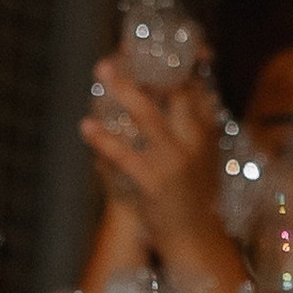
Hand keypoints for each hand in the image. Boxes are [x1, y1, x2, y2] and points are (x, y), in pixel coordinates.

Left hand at [80, 64, 223, 249]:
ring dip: (123, 90)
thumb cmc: (193, 198)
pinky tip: (87, 127)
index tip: (147, 51)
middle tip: (120, 53)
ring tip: (101, 71)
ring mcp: (174, 162)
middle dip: (147, 69)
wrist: (194, 240)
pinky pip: (124, 155)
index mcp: (205, 132)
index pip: (192, 86)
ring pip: (148, 116)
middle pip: (173, 92)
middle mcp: (193, 142)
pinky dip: (103, 140)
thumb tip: (180, 93)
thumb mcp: (202, 157)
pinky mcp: (154, 183)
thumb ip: (191, 125)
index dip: (172, 64)